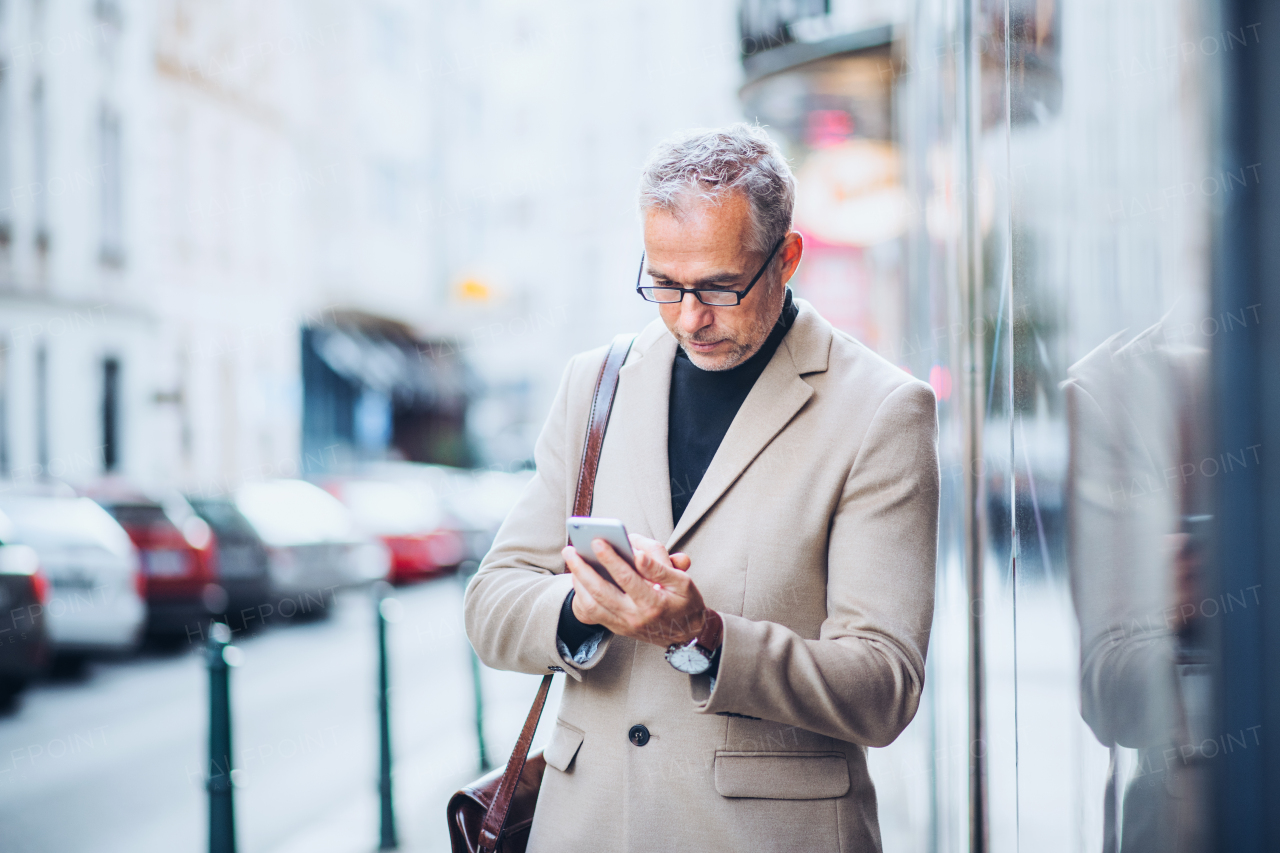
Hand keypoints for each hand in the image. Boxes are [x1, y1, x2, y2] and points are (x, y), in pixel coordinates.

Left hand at [563, 533, 705, 647]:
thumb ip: (660, 567)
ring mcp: (624, 624)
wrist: (686, 636)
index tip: (598, 541)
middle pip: (602, 591)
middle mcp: (635, 616)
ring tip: (572, 559)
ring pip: (593, 604)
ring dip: (578, 581)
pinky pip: (592, 613)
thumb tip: (637, 552)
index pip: (627, 577)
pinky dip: (581, 594)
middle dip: (583, 568)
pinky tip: (578, 577)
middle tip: (571, 549)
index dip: (611, 558)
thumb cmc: (685, 603)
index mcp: (654, 603)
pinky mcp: (617, 628)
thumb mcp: (683, 582)